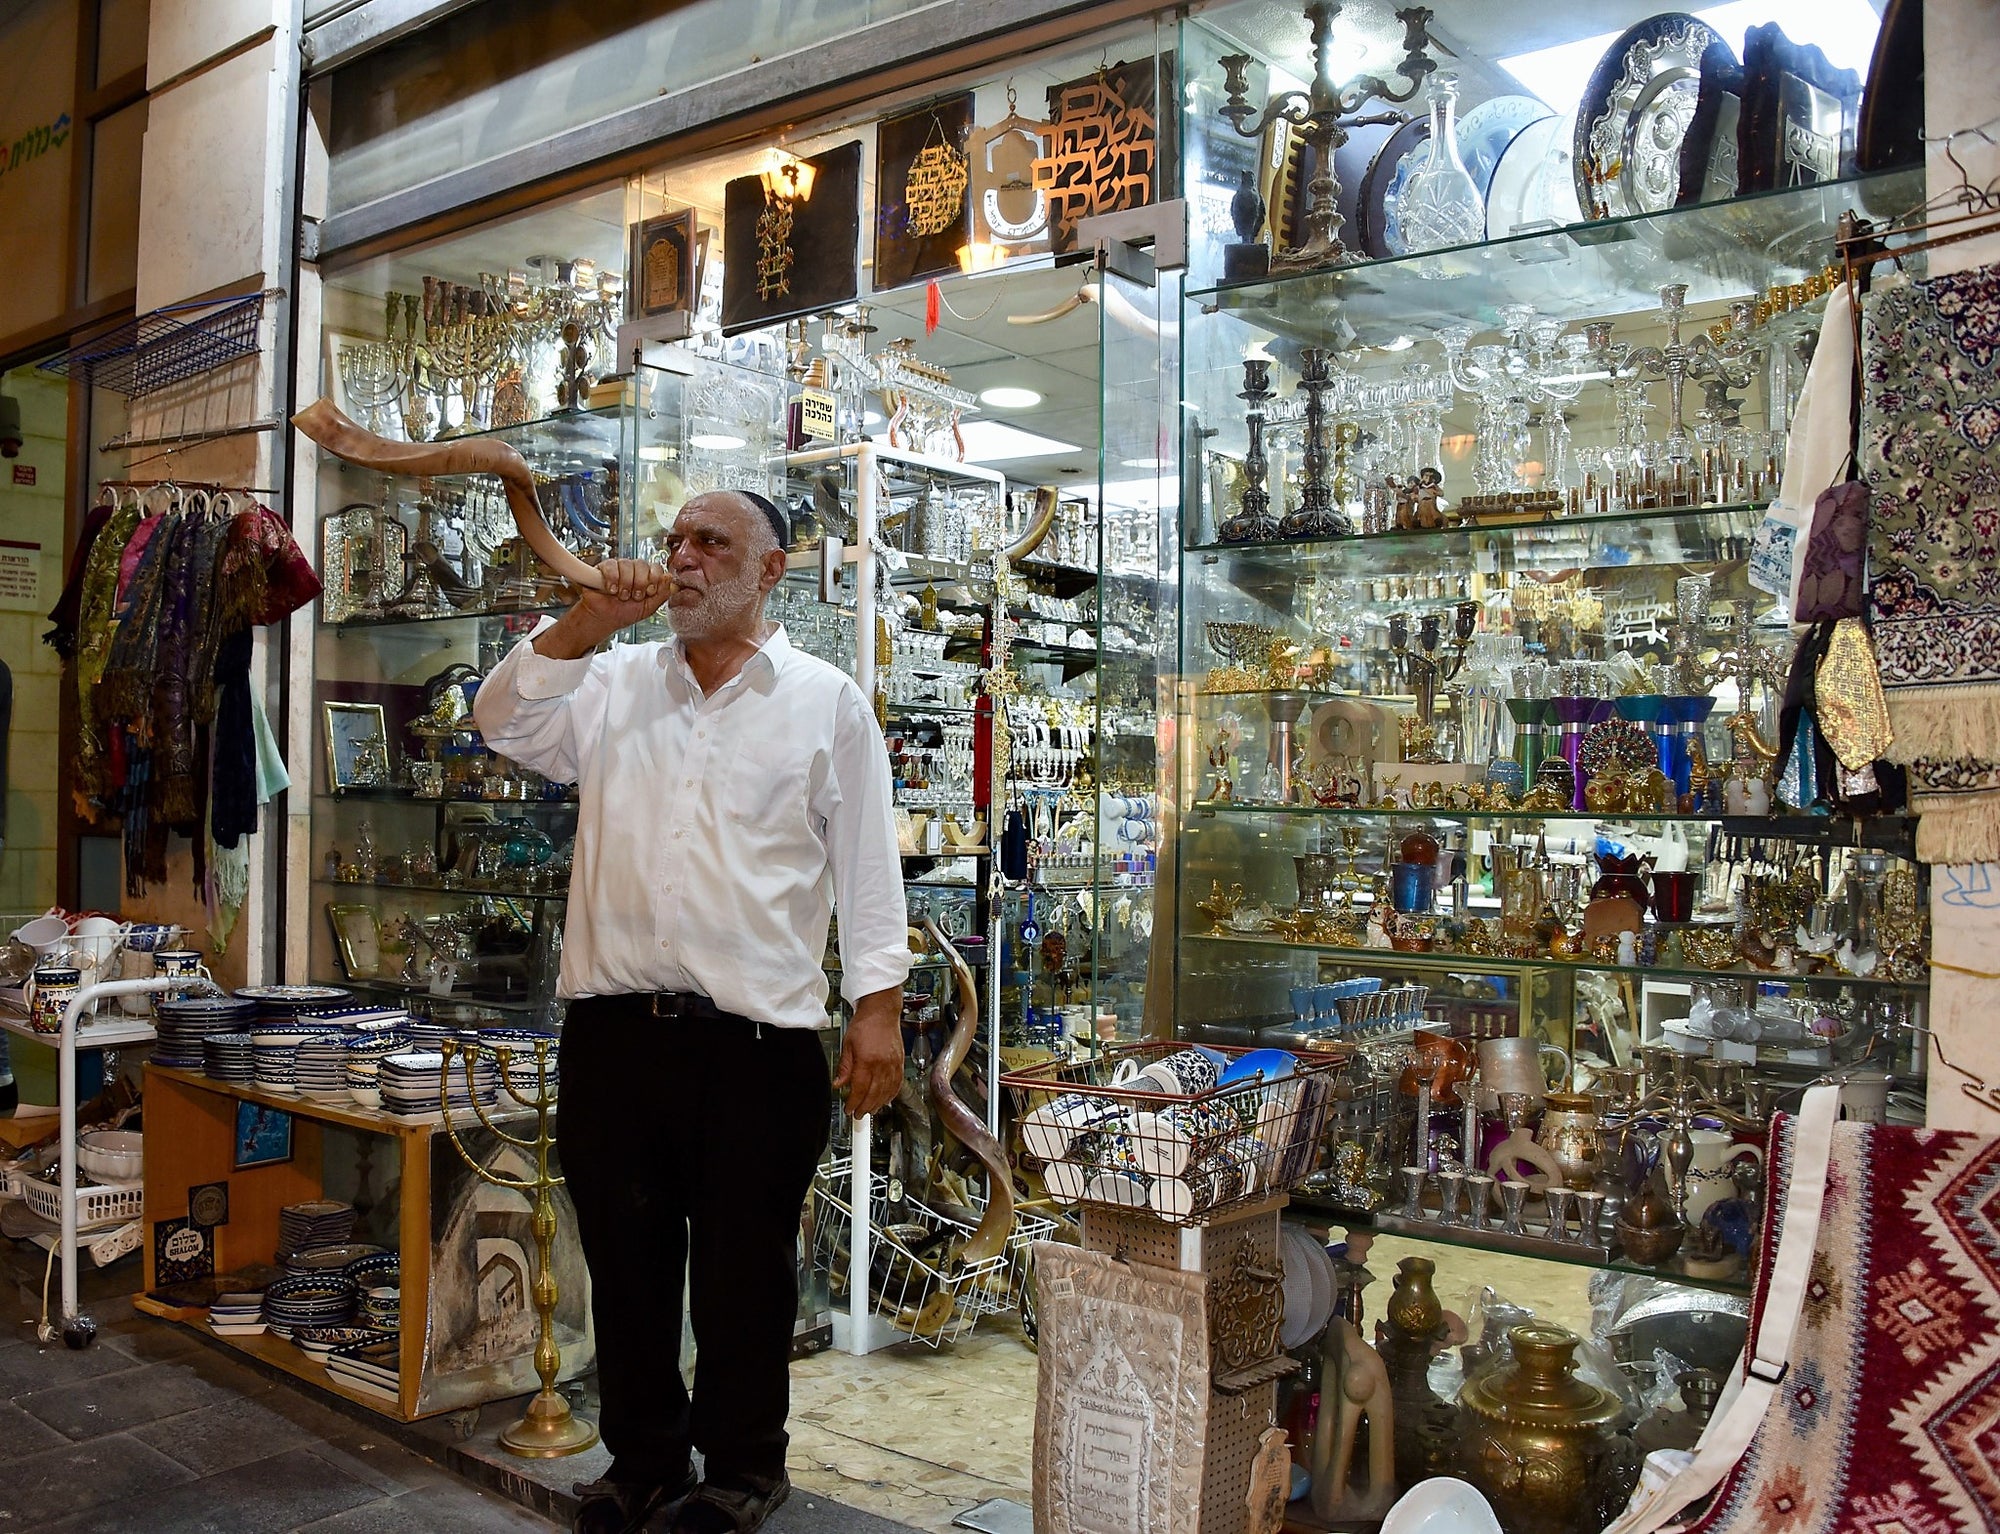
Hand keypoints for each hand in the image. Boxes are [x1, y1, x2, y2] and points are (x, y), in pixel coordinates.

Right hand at [534, 558, 674, 657]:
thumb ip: (662, 594)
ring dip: (625, 584)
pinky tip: (611, 589)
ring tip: (621, 596)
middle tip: (634, 596)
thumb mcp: (649, 608)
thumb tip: (670, 577)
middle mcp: (633, 570)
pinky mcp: (604, 568)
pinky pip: (610, 565)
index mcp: (646, 577)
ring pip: (627, 564)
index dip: (654, 578)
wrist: (604, 619)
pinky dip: (612, 579)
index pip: (656, 567)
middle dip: (639, 583)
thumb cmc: (624, 613)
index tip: (649, 592)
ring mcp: (619, 567)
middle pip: (642, 564)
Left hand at [834, 990, 904, 1119]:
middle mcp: (883, 1064)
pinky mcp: (901, 1062)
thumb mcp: (847, 1045)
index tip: (849, 1109)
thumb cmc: (865, 1024)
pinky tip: (885, 1099)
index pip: (860, 1089)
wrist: (882, 1011)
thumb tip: (838, 1084)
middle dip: (865, 1108)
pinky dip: (891, 1094)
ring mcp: (894, 1064)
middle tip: (858, 1115)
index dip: (854, 1103)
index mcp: (867, 1060)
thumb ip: (844, 1067)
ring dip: (878, 1104)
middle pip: (874, 1094)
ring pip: (887, 1091)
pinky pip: (898, 1084)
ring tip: (870, 1110)